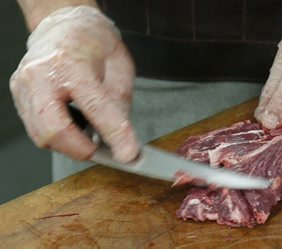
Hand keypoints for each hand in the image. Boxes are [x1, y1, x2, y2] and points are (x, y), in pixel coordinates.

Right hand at [10, 6, 138, 161]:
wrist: (65, 25)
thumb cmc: (93, 42)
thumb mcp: (119, 66)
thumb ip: (119, 102)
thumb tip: (122, 137)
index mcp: (70, 63)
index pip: (95, 107)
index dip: (114, 134)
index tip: (128, 154)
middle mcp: (40, 75)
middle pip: (54, 129)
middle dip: (81, 149)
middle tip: (103, 151)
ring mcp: (24, 86)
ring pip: (41, 134)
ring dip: (70, 145)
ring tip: (91, 138)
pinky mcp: (19, 95)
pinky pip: (37, 128)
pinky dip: (59, 136)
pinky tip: (75, 128)